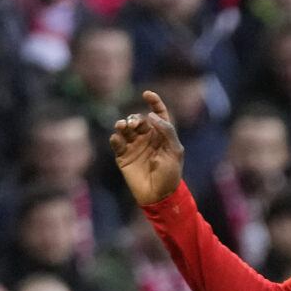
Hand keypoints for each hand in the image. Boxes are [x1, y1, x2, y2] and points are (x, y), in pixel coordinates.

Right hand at [110, 90, 186, 207]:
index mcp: (161, 135)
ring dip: (122, 124)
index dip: (154, 102)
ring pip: (125, 128)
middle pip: (138, 119)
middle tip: (134, 124)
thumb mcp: (174, 152)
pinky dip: (115, 138)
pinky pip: (116, 143)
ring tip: (122, 126)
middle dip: (134, 118)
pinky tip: (117, 138)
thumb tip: (151, 115)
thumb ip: (166, 132)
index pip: (158, 114)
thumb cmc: (170, 175)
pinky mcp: (123, 156)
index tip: (147, 94)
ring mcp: (134, 146)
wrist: (159, 196)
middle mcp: (147, 138)